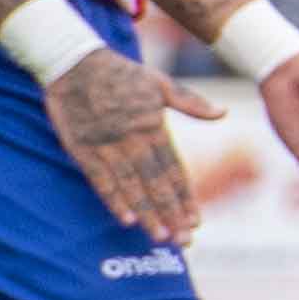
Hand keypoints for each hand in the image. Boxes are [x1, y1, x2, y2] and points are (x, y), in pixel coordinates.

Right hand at [46, 48, 212, 240]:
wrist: (75, 60)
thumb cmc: (121, 73)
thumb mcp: (161, 83)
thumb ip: (191, 103)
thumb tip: (223, 113)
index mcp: (154, 127)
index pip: (175, 170)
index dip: (186, 197)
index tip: (196, 220)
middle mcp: (133, 139)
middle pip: (157, 183)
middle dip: (172, 213)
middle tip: (184, 240)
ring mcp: (107, 144)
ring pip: (131, 186)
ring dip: (147, 213)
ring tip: (161, 236)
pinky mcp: (82, 147)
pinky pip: (99, 178)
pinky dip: (112, 198)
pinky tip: (126, 219)